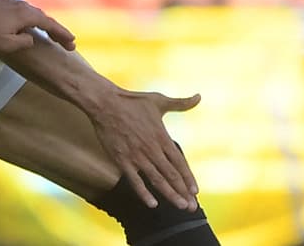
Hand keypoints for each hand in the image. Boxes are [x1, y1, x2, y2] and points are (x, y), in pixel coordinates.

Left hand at [0, 0, 76, 54]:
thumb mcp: (8, 45)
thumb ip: (25, 42)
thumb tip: (32, 38)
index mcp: (25, 15)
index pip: (49, 24)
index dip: (62, 34)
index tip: (72, 43)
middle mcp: (22, 5)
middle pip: (44, 17)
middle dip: (56, 30)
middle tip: (67, 43)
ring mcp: (13, 2)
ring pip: (34, 13)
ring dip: (45, 24)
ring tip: (53, 36)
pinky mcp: (5, 3)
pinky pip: (24, 12)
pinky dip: (33, 20)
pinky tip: (32, 27)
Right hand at [87, 84, 201, 210]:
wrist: (105, 104)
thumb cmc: (131, 101)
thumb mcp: (158, 100)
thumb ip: (180, 103)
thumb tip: (199, 96)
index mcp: (161, 136)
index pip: (179, 162)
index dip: (188, 178)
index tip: (195, 191)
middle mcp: (151, 149)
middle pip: (171, 175)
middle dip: (183, 192)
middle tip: (191, 207)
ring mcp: (136, 156)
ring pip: (157, 180)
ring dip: (169, 195)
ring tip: (180, 206)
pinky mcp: (121, 160)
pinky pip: (134, 180)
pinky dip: (144, 193)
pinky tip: (152, 203)